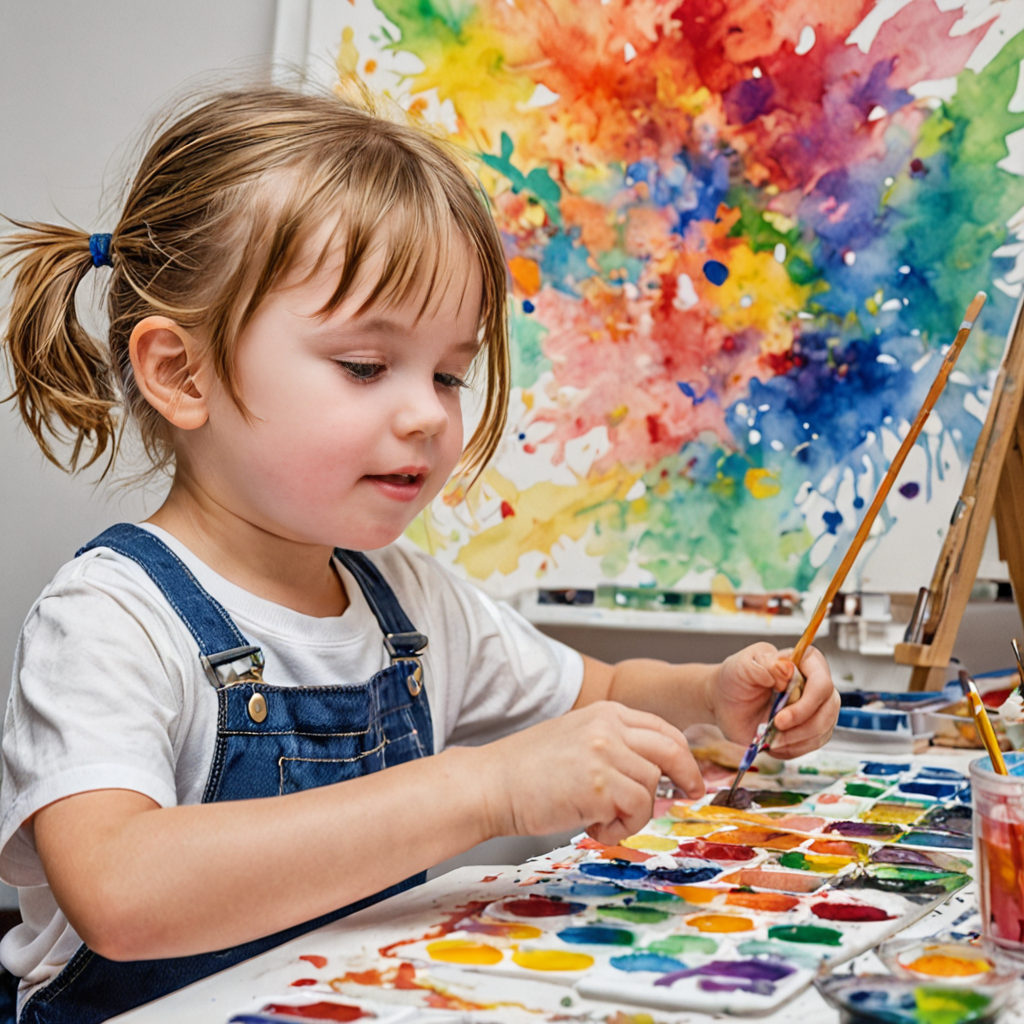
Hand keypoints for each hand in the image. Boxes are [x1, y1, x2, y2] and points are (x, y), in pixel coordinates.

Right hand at [476, 701, 704, 845]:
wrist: (490, 784)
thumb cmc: (525, 770)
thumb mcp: (575, 739)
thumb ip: (612, 746)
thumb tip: (650, 770)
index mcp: (604, 712)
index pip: (661, 728)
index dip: (681, 753)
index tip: (689, 774)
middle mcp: (609, 728)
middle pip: (671, 750)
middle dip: (686, 775)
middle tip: (690, 793)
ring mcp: (606, 754)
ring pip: (651, 789)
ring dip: (632, 813)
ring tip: (597, 817)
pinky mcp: (601, 786)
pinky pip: (637, 813)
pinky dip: (620, 828)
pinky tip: (592, 825)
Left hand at [709, 642, 838, 757]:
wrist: (726, 701)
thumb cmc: (735, 678)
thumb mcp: (743, 665)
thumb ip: (765, 665)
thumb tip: (786, 669)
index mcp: (803, 662)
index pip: (822, 682)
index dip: (807, 702)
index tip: (781, 716)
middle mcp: (814, 684)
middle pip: (828, 708)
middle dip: (802, 724)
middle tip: (775, 727)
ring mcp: (815, 707)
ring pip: (823, 728)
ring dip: (796, 738)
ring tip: (771, 736)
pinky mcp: (810, 728)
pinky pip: (813, 743)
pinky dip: (793, 748)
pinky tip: (774, 742)